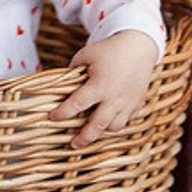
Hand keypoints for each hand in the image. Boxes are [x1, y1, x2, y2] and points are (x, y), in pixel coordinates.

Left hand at [50, 30, 162, 148]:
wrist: (138, 47)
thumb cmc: (109, 50)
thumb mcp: (86, 54)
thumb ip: (74, 70)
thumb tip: (63, 83)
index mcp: (99, 85)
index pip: (77, 104)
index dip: (63, 113)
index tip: (52, 117)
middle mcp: (113, 98)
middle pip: (97, 126)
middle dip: (84, 138)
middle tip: (73, 144)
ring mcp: (127, 103)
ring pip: (114, 127)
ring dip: (101, 131)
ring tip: (92, 131)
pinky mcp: (137, 104)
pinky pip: (126, 121)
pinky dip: (116, 122)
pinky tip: (108, 120)